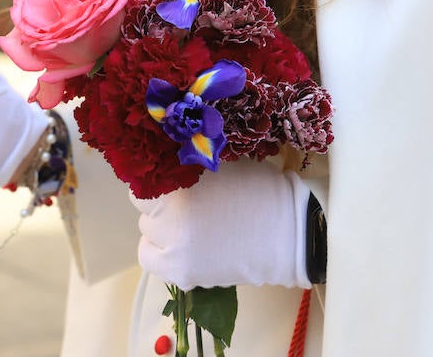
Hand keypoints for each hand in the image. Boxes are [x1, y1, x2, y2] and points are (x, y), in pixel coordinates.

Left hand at [132, 159, 312, 290]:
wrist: (289, 233)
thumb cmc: (258, 189)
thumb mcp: (220, 163)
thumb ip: (187, 164)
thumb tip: (160, 160)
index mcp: (179, 186)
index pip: (143, 182)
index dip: (157, 180)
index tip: (171, 182)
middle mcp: (170, 218)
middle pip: (144, 209)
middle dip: (161, 205)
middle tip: (187, 204)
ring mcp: (174, 249)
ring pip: (147, 232)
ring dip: (162, 228)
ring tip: (191, 225)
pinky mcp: (181, 272)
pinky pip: (151, 259)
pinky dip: (160, 252)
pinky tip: (180, 245)